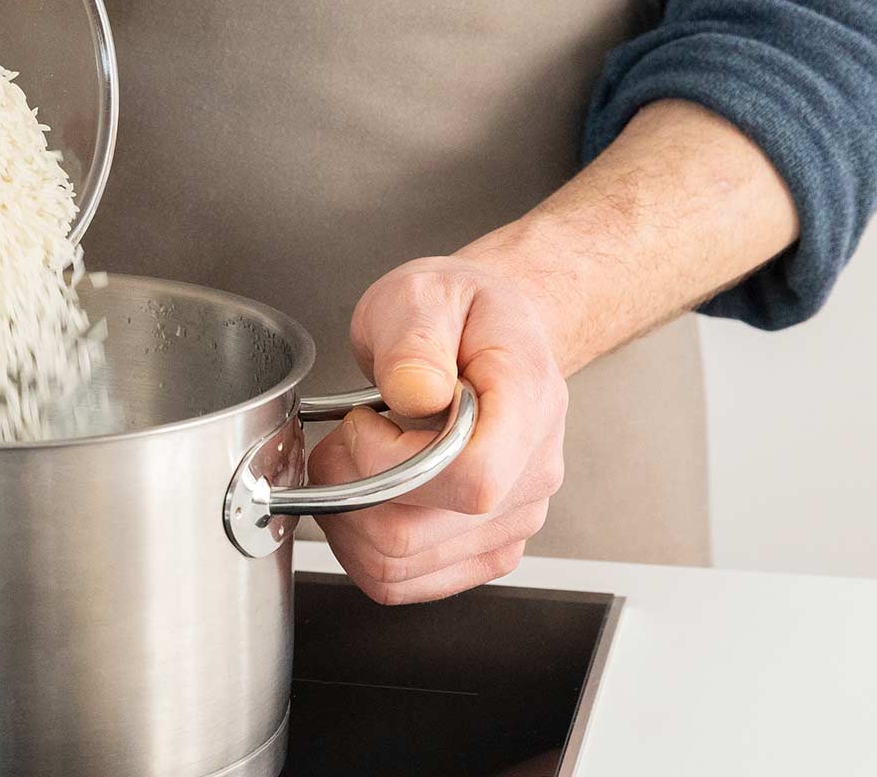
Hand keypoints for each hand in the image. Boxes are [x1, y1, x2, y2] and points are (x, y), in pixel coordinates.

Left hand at [307, 256, 566, 604]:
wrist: (487, 332)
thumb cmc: (459, 311)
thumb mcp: (425, 294)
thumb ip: (415, 339)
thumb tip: (416, 392)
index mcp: (528, 405)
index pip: (470, 479)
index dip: (392, 463)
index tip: (366, 420)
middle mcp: (531, 475)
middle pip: (416, 535)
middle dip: (348, 488)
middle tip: (345, 435)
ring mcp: (511, 519)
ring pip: (398, 567)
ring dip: (346, 519)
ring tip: (354, 460)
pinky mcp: (483, 548)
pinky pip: (404, 582)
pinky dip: (360, 548)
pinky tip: (363, 498)